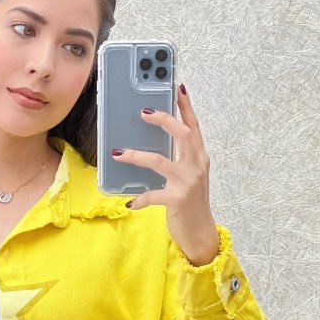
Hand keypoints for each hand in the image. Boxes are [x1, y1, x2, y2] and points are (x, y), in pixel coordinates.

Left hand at [112, 84, 220, 265]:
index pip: (194, 126)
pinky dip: (139, 198)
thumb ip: (178, 159)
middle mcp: (197, 166)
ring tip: (119, 152)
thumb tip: (155, 143)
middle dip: (164, 120)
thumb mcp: (189, 177)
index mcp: (199, 158)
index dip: (186, 106)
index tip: (177, 86)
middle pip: (182, 134)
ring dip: (137, 156)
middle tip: (144, 112)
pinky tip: (129, 202)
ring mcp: (188, 183)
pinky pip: (152, 195)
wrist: (200, 232)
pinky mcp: (177, 200)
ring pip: (160, 161)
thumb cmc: (191, 202)